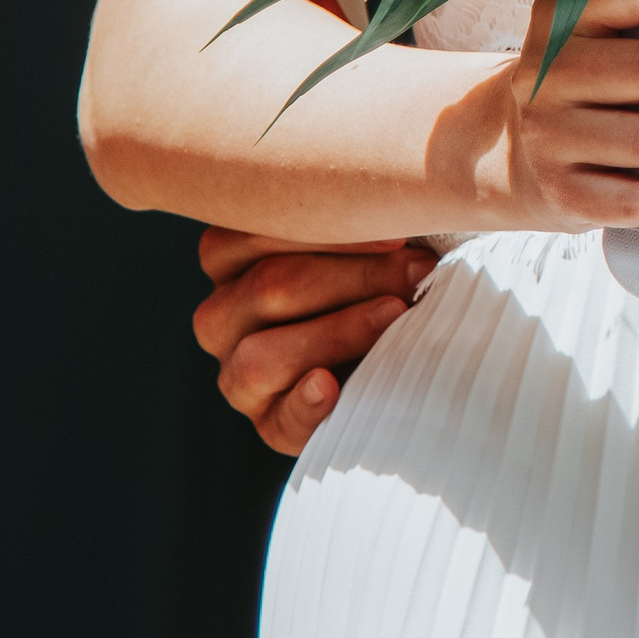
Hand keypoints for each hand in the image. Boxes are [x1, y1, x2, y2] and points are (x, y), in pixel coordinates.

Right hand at [193, 229, 437, 455]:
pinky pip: (278, 417)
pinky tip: (333, 386)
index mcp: (231, 259)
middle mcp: (222, 315)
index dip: (323, 230)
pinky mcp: (269, 422)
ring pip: (260, 355)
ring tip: (393, 314)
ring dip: (337, 331)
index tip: (392, 230)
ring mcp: (237, 373)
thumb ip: (361, 227)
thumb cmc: (377, 276)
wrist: (395, 351)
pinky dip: (305, 403)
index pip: (246, 235)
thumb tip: (404, 216)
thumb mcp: (365, 244)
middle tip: (416, 270)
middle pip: (268, 288)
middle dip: (352, 277)